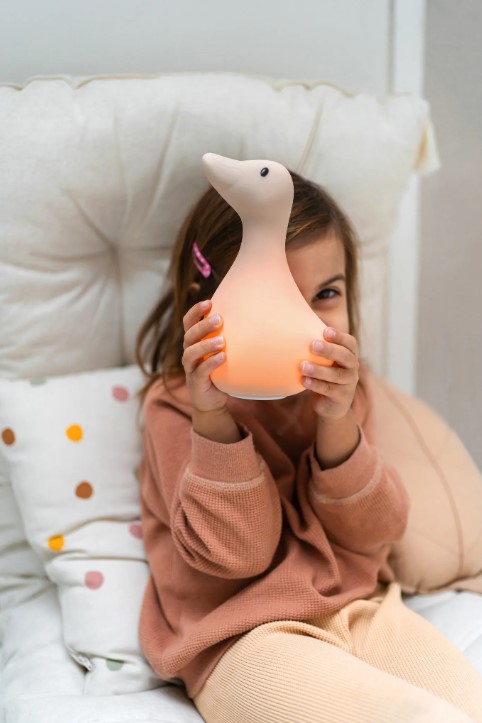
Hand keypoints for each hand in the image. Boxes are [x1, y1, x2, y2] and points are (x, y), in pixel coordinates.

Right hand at [182, 299, 227, 413]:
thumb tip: (254, 318)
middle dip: (203, 325)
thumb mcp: (221, 352)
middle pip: (190, 335)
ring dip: (206, 344)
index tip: (209, 302)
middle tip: (219, 319)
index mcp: (193, 342)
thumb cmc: (219, 371)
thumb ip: (229, 337)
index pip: (188, 322)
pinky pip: (200, 371)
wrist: (212, 400)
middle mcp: (189, 353)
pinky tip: (222, 357)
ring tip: (222, 341)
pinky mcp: (196, 382)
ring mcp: (190, 368)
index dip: (195, 311)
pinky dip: (210, 363)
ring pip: (191, 353)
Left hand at [299, 326, 358, 421]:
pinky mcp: (341, 397)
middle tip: (313, 345)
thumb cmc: (325, 373)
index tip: (325, 331)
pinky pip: (329, 390)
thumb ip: (317, 345)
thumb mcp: (324, 360)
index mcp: (349, 354)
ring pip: (336, 375)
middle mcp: (352, 367)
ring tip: (303, 366)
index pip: (350, 343)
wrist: (331, 404)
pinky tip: (303, 380)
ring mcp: (348, 383)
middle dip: (330, 350)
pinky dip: (316, 384)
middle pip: (345, 357)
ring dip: (319, 370)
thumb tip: (296, 321)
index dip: (339, 336)